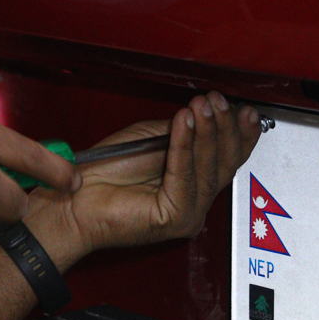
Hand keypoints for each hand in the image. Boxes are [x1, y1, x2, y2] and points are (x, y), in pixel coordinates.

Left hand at [26, 93, 260, 265]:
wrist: (74, 198)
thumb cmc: (104, 172)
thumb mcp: (151, 139)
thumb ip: (180, 130)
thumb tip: (203, 112)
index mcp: (192, 184)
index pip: (227, 158)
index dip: (239, 133)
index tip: (244, 109)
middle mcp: (194, 201)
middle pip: (224, 163)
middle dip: (224, 127)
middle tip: (218, 101)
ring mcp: (187, 212)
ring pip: (209, 169)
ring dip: (207, 132)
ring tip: (203, 106)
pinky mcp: (175, 217)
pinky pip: (185, 177)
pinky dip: (185, 146)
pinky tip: (185, 123)